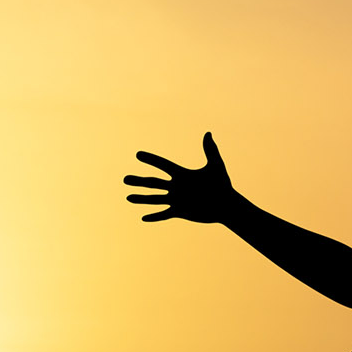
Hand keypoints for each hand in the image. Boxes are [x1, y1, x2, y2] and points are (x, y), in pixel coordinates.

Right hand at [125, 131, 241, 225]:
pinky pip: (164, 214)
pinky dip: (155, 216)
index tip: (138, 154)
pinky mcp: (180, 212)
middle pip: (153, 183)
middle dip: (139, 182)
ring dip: (141, 199)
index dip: (151, 159)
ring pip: (155, 199)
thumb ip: (210, 150)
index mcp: (182, 175)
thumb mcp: (216, 166)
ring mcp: (177, 200)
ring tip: (128, 197)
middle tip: (124, 179)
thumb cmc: (223, 185)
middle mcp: (176, 187)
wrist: (227, 206)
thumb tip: (208, 133)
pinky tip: (144, 218)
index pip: (163, 165)